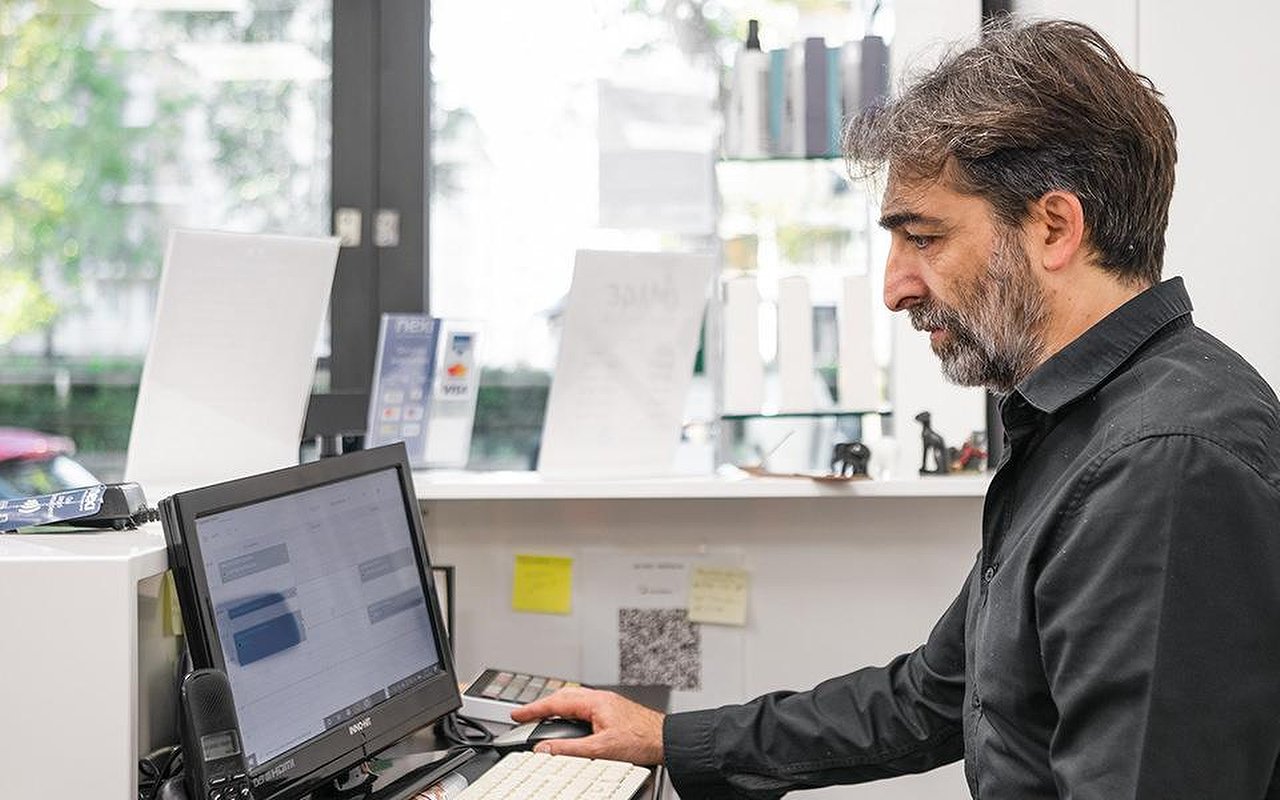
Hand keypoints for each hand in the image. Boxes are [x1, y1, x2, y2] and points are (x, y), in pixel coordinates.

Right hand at [510, 686, 664, 764]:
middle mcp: (600, 698)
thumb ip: (569, 749)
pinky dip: (569, 713)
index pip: (556, 702)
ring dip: (555, 709)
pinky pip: (584, 707)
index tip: (517, 715)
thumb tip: (545, 749)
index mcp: (595, 702)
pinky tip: (568, 723)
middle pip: (563, 698)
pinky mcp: (612, 711)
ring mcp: (607, 703)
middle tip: (525, 716)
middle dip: (541, 706)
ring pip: (574, 702)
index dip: (534, 709)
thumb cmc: (642, 740)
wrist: (667, 740)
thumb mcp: (600, 749)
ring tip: (541, 720)